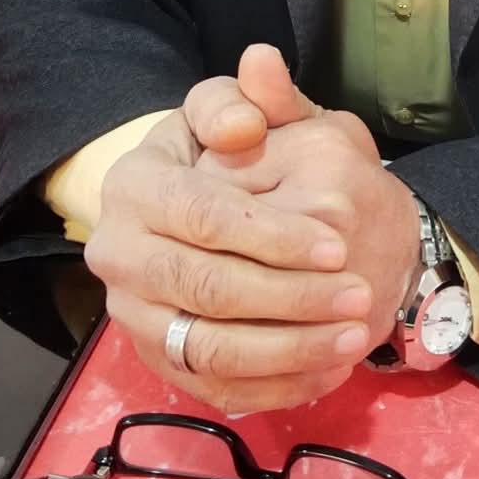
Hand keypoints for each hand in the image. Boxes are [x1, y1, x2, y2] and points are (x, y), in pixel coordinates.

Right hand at [84, 49, 377, 412]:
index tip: (339, 245)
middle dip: (291, 298)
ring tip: (353, 338)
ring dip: (290, 350)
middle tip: (358, 297)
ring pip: (211, 350)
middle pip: (207, 290)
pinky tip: (329, 369)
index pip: (204, 217)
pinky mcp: (159, 360)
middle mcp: (119, 255)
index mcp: (132, 186)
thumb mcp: (236, 111)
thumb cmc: (225, 154)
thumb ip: (245, 98)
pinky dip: (276, 385)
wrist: (200, 211)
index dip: (274, 236)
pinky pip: (216, 388)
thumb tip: (252, 90)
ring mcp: (134, 316)